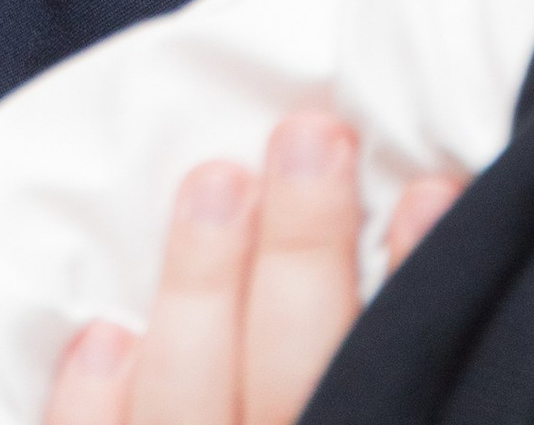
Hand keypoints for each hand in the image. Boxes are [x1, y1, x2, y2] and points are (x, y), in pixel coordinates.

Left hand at [47, 117, 464, 424]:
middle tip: (311, 137)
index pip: (401, 375)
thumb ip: (416, 372)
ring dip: (201, 287)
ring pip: (190, 403)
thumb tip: (438, 229)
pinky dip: (94, 405)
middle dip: (302, 247)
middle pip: (296, 373)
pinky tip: (104, 337)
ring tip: (215, 179)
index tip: (427, 188)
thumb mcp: (404, 405)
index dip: (412, 279)